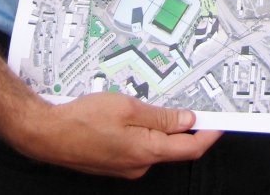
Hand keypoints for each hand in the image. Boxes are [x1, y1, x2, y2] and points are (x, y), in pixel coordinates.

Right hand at [13, 93, 222, 177]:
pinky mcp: (116, 162)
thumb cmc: (83, 119)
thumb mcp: (128, 108)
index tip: (222, 123)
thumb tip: (187, 122)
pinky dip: (147, 132)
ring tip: (159, 102)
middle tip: (196, 104)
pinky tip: (138, 114)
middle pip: (174, 148)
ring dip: (164, 127)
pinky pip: (140, 147)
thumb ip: (160, 117)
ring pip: (156, 146)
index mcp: (146, 152)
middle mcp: (139, 165)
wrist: (47, 134)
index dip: (209, 136)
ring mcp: (126, 166)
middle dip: (187, 128)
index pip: (189, 149)